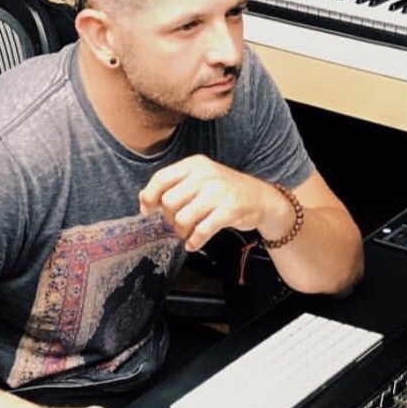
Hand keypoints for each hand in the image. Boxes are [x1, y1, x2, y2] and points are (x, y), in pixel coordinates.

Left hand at [139, 155, 288, 251]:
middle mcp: (206, 175)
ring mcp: (218, 192)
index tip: (147, 210)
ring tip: (187, 233)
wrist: (262, 198)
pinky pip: (201, 231)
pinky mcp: (229, 210)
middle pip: (169, 201)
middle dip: (169, 217)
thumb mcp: (200, 179)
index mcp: (195, 164)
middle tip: (177, 223)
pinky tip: (194, 243)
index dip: (149, 197)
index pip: (161, 178)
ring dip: (181, 231)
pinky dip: (194, 242)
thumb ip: (174, 185)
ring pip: (182, 218)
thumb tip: (143, 200)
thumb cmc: (226, 190)